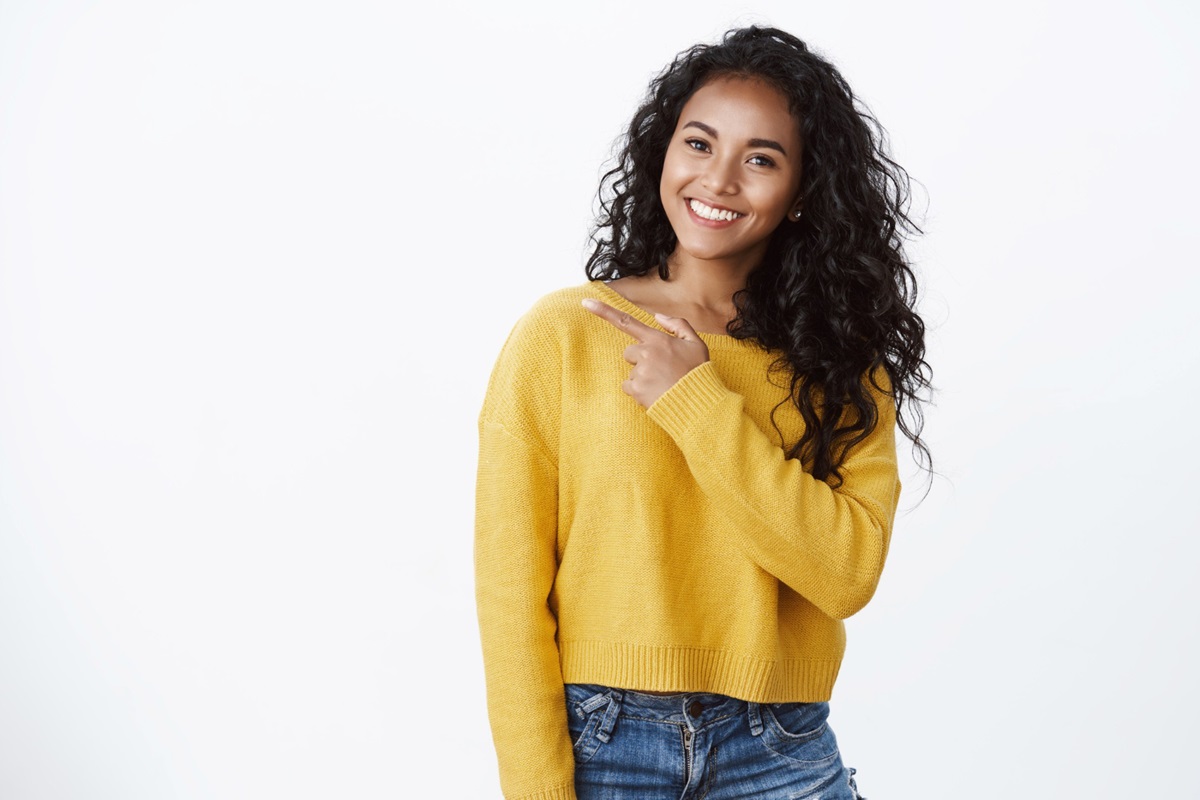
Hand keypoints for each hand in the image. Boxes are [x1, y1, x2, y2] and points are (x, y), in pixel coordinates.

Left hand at [582, 298, 709, 407]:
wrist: (699, 403)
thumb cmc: (698, 373)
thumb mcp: (696, 344)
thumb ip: (678, 325)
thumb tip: (657, 316)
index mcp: (658, 339)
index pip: (627, 322)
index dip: (604, 311)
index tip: (585, 303)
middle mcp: (646, 353)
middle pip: (629, 353)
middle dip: (640, 360)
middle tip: (661, 370)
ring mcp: (640, 372)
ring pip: (631, 372)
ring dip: (643, 378)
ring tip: (663, 384)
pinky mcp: (636, 389)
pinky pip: (628, 387)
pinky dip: (639, 392)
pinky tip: (656, 393)